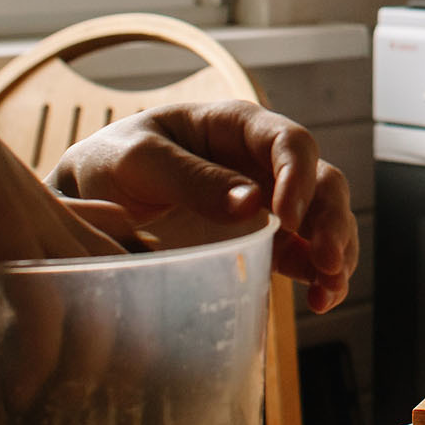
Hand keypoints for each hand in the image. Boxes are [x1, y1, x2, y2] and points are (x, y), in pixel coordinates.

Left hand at [50, 102, 357, 313]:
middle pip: (321, 180)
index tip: (287, 218)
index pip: (289, 141)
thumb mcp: (140, 161)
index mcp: (236, 126)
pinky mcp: (261, 239)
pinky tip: (320, 298)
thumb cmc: (111, 164)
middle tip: (327, 260)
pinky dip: (318, 274)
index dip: (298, 177)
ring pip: (323, 217)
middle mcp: (261, 161)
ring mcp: (266, 201)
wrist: (88, 201)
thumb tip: (251, 203)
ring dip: (336, 251)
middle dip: (330, 220)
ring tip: (328, 289)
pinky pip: (303, 252)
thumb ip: (192, 178)